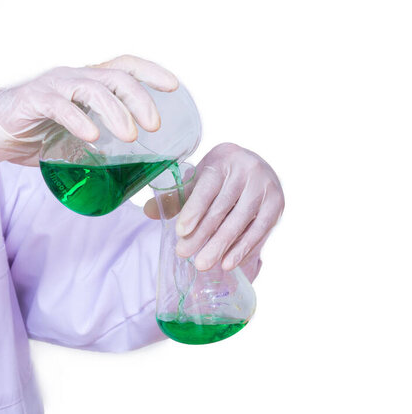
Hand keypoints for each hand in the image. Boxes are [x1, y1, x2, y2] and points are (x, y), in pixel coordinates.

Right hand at [0, 54, 178, 165]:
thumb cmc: (37, 133)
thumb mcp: (77, 135)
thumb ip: (101, 143)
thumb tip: (134, 168)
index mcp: (87, 82)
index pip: (124, 66)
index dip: (151, 72)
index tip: (174, 87)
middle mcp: (74, 78)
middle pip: (115, 76)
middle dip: (140, 98)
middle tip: (155, 126)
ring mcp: (54, 87)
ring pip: (92, 88)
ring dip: (116, 111)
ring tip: (130, 136)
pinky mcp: (34, 100)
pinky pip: (60, 106)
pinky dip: (79, 120)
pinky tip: (92, 136)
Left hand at [144, 142, 283, 271]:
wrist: (258, 166)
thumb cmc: (221, 176)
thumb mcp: (199, 180)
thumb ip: (176, 197)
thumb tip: (148, 211)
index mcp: (223, 160)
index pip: (207, 188)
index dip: (193, 210)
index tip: (180, 232)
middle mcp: (247, 170)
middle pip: (222, 208)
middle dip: (202, 235)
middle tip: (184, 254)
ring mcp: (265, 187)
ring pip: (241, 222)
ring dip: (221, 246)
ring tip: (203, 264)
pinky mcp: (276, 204)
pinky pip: (259, 231)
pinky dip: (243, 249)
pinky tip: (229, 263)